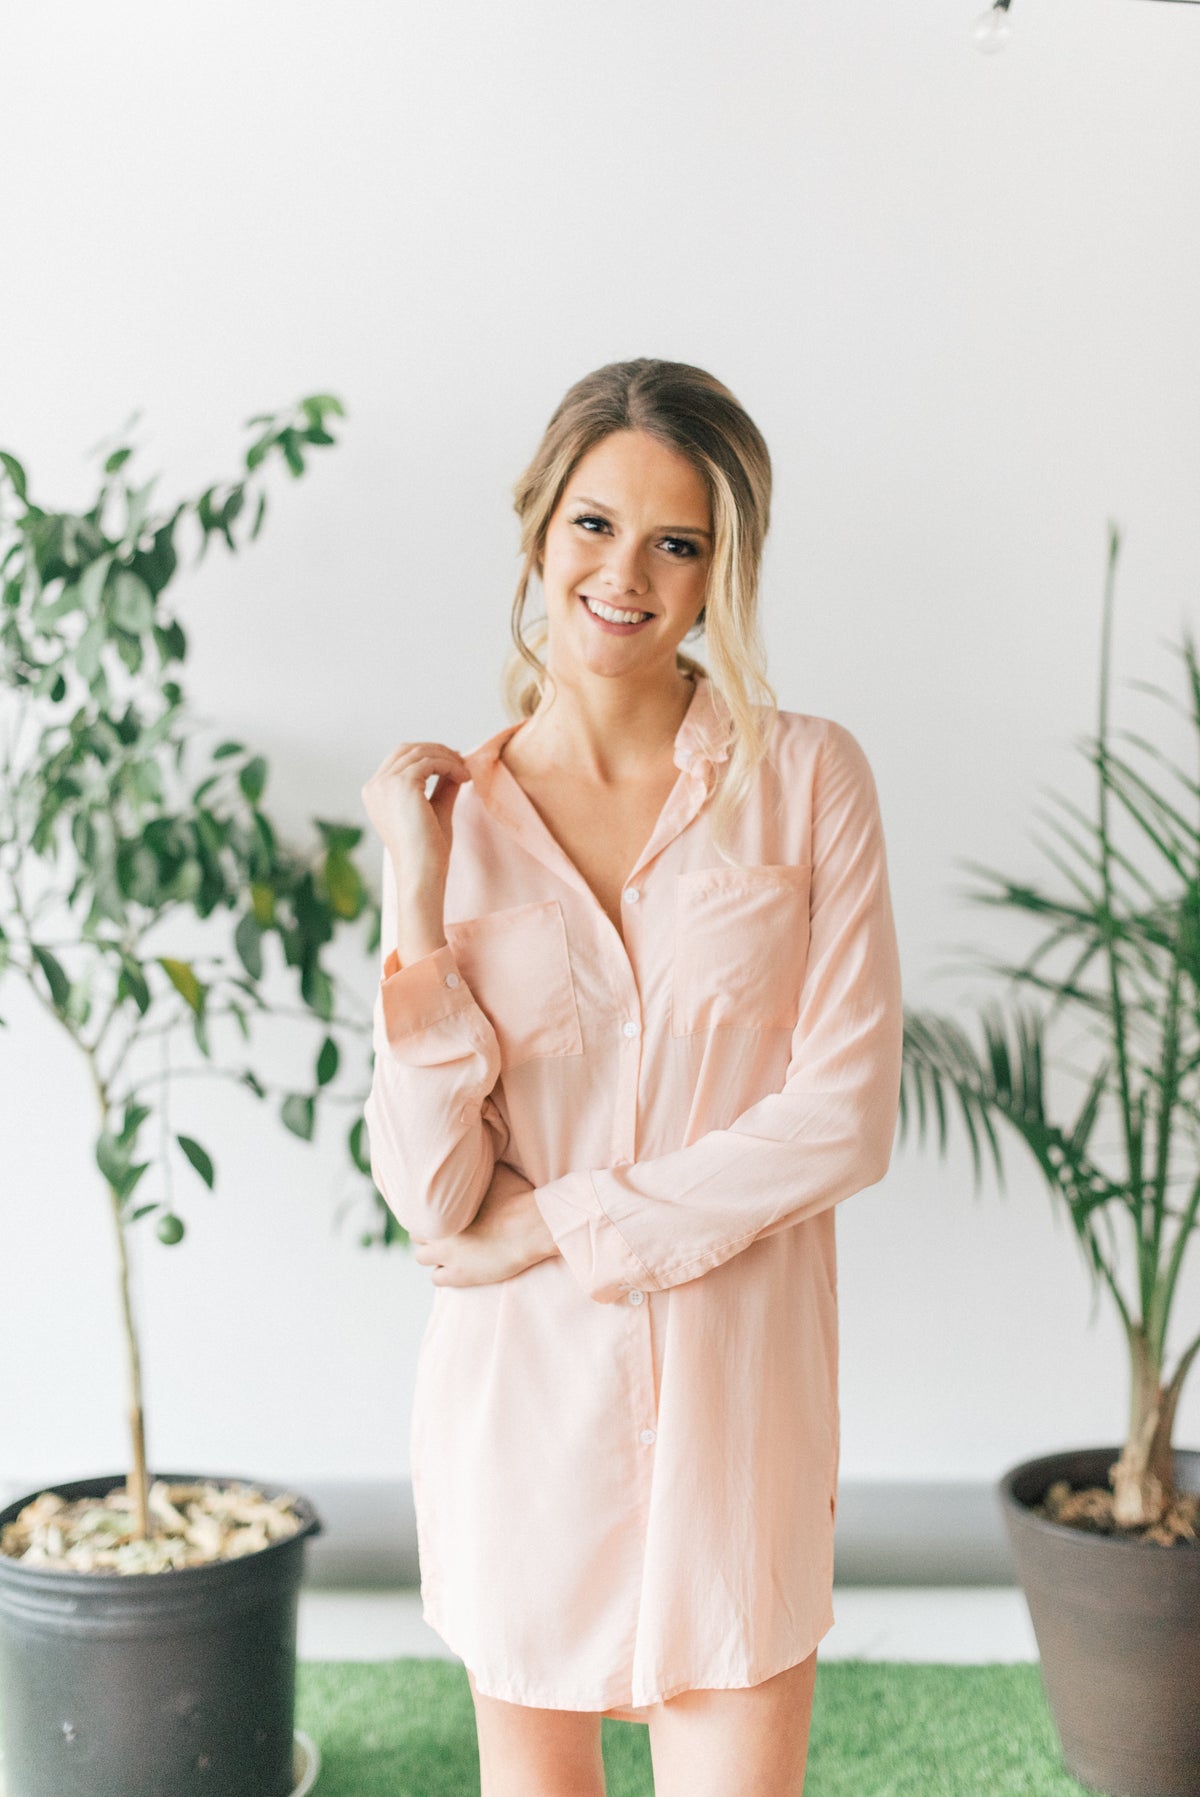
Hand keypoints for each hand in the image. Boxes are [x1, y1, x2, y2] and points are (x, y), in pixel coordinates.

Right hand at [361, 740, 470, 894]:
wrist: (422, 871)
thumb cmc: (427, 850)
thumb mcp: (434, 810)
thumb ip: (441, 787)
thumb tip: (454, 765)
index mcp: (376, 793)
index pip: (400, 759)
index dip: (428, 755)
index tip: (453, 762)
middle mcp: (375, 786)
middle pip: (407, 749)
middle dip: (437, 751)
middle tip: (462, 761)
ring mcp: (384, 784)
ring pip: (420, 752)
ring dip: (447, 758)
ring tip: (465, 772)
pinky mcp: (401, 784)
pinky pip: (430, 762)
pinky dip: (450, 765)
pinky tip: (464, 778)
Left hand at [411, 1162, 558, 1286]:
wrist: (531, 1228)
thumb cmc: (517, 1197)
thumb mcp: (496, 1172)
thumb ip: (476, 1171)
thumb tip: (471, 1156)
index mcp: (444, 1206)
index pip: (417, 1210)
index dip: (428, 1211)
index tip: (437, 1211)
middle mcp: (440, 1231)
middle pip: (416, 1234)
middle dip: (427, 1231)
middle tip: (443, 1230)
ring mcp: (448, 1256)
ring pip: (421, 1258)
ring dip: (432, 1254)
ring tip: (448, 1249)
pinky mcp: (460, 1275)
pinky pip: (436, 1279)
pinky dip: (443, 1274)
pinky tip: (456, 1267)